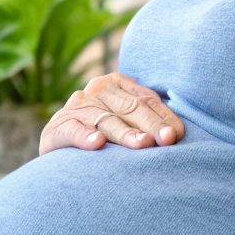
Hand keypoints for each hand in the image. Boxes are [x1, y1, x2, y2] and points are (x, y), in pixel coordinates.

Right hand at [39, 72, 184, 154]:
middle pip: (129, 108)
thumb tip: (177, 134)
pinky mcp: (57, 127)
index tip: (177, 135)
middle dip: (150, 125)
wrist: (60, 151)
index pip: (146, 100)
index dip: (163, 117)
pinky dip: (84, 136)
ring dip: (125, 133)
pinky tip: (97, 143)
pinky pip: (73, 130)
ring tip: (142, 144)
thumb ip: (146, 120)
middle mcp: (96, 90)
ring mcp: (76, 108)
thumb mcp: (124, 120)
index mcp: (116, 84)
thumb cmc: (103, 136)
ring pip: (105, 120)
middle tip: (166, 140)